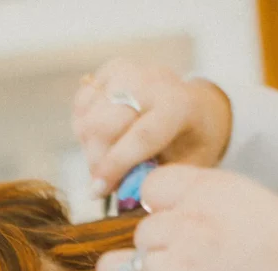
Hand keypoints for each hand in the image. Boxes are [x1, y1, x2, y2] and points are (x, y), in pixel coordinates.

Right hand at [72, 59, 232, 196]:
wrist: (196, 107)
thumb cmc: (190, 144)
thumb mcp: (186, 167)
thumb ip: (156, 179)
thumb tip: (124, 193)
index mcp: (178, 105)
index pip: (140, 136)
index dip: (115, 167)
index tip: (98, 192)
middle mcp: (152, 82)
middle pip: (104, 125)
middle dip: (97, 161)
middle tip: (103, 182)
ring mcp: (129, 72)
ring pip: (88, 117)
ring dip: (89, 148)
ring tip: (106, 160)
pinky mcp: (111, 70)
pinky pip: (81, 105)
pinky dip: (83, 129)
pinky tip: (100, 139)